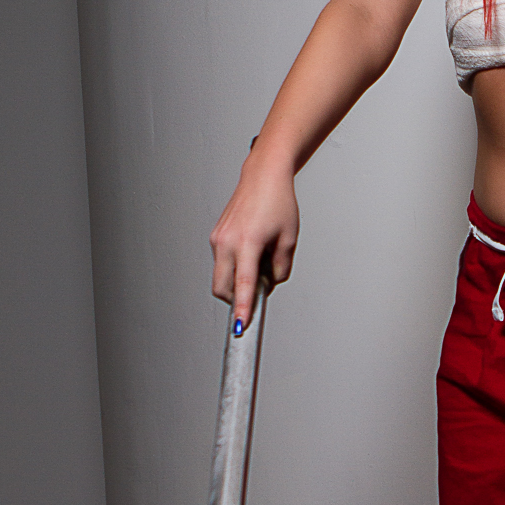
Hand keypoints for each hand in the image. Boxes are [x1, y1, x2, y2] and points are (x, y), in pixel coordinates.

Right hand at [209, 145, 299, 331]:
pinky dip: (235, 267)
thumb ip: (281, 267)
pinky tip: (252, 253)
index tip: (241, 327)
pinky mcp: (215, 236)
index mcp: (248, 242)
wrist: (262, 177)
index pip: (244, 284)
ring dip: (238, 281)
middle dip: (236, 299)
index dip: (243, 308)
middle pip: (222, 288)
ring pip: (221, 276)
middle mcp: (227, 241)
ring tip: (261, 261)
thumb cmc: (279, 203)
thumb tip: (269, 284)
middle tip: (259, 291)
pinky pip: (222, 262)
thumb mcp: (289, 238)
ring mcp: (217, 239)